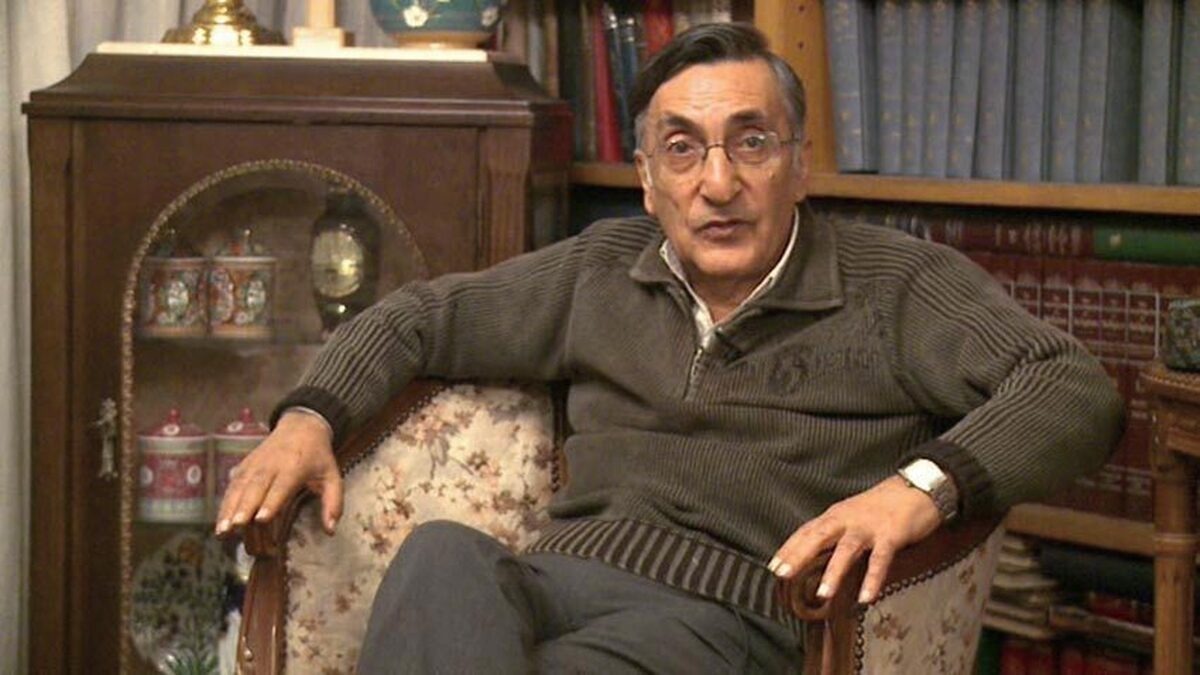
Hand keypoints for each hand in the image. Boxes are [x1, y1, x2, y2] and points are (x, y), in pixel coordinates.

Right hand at [215, 411, 341, 536]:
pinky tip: (220, 521)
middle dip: (244, 507)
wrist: (301, 427)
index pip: (281, 486)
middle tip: (235, 527)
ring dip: (229, 508)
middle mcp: (272, 465)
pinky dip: (225, 502)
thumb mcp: (332, 476)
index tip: (261, 519)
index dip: (271, 502)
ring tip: (222, 530)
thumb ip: (333, 503)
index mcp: (295, 467)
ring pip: (240, 487)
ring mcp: (255, 464)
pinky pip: (233, 485)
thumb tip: (330, 531)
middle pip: (255, 487)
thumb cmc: (317, 457)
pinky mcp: (244, 465)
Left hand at [769, 475, 942, 603]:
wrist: (917, 488)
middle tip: (783, 575)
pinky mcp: (891, 535)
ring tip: (822, 595)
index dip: (789, 549)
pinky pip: (880, 559)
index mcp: (836, 515)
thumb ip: (834, 532)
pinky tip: (866, 598)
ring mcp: (869, 527)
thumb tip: (813, 555)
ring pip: (846, 549)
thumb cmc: (882, 506)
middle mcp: (848, 519)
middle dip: (799, 556)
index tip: (773, 567)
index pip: (806, 531)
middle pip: (818, 537)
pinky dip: (873, 578)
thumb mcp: (852, 515)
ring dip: (834, 572)